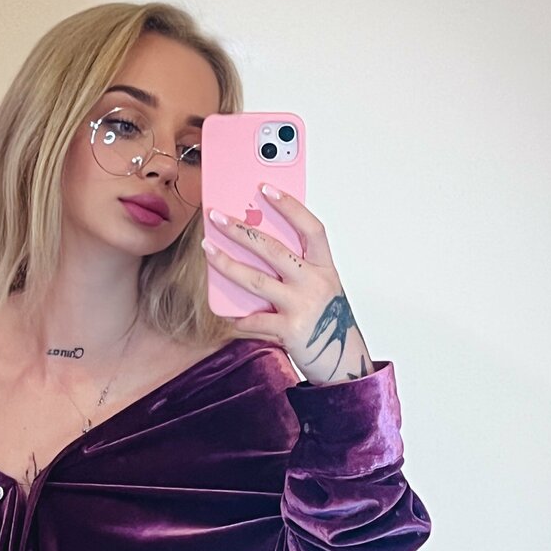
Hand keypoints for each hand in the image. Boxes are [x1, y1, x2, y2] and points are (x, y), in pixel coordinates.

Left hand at [202, 184, 372, 382]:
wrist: (342, 362)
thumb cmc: (326, 322)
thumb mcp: (318, 289)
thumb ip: (295, 270)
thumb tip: (253, 246)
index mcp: (325, 268)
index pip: (310, 229)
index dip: (290, 206)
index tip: (265, 188)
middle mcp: (316, 284)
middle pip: (273, 249)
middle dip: (241, 229)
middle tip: (217, 215)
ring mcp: (303, 307)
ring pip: (256, 280)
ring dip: (227, 264)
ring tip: (208, 249)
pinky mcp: (290, 331)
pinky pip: (254, 320)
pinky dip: (236, 317)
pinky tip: (222, 312)